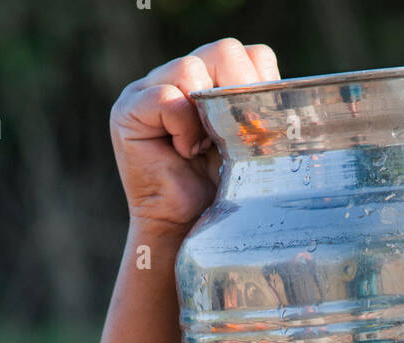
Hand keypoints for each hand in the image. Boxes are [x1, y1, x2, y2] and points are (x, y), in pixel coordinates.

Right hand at [110, 36, 280, 235]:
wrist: (186, 231)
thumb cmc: (219, 192)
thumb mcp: (247, 143)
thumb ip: (255, 107)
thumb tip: (275, 89)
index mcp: (209, 79)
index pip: (245, 54)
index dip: (259, 84)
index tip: (257, 127)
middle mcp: (177, 76)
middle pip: (222, 51)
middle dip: (238, 93)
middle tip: (234, 136)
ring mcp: (148, 88)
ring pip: (191, 67)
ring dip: (206, 113)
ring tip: (203, 147)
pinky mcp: (128, 109)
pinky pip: (166, 97)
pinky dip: (183, 126)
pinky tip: (184, 152)